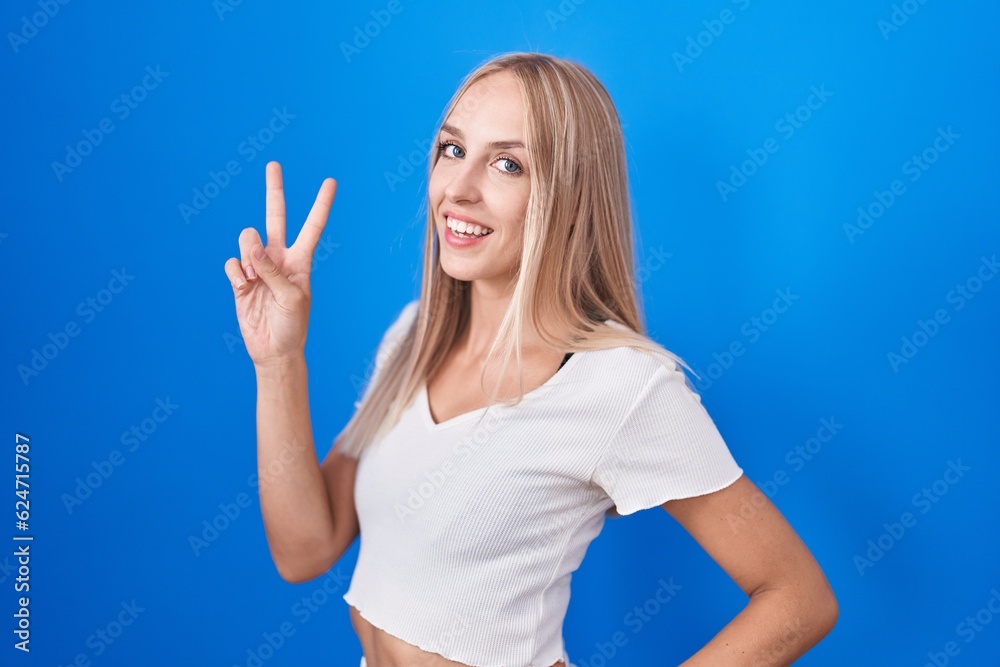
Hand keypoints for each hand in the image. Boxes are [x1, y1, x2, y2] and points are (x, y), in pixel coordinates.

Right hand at [224, 161, 336, 368]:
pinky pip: (232, 263)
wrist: (274, 349)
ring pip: (246, 240)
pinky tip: (243, 287)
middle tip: (273, 165)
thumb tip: (251, 244)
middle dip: (274, 190)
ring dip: (247, 255)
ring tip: (254, 278)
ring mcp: (258, 266)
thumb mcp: (291, 297)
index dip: (321, 204)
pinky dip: (236, 273)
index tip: (331, 182)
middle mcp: (279, 258)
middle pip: (275, 217)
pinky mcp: (240, 279)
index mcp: (300, 260)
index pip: (312, 226)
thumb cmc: (292, 325)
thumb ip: (272, 269)